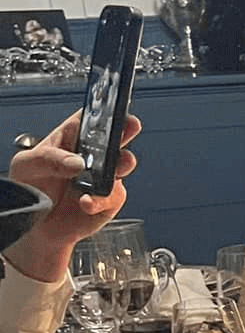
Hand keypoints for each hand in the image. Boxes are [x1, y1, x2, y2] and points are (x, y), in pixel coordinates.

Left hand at [5, 111, 140, 283]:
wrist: (38, 228)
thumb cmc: (31, 190)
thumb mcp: (27, 166)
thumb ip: (49, 159)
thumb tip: (76, 162)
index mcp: (71, 138)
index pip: (89, 117)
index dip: (102, 108)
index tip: (111, 104)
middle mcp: (91, 155)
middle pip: (114, 135)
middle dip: (125, 129)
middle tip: (129, 125)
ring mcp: (103, 177)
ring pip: (122, 164)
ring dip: (121, 164)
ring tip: (112, 169)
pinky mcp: (108, 200)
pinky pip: (112, 197)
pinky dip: (100, 200)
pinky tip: (85, 201)